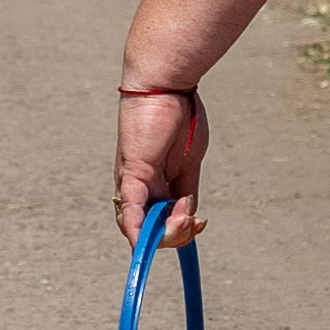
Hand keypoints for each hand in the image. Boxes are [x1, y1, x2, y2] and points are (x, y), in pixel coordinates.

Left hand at [116, 89, 210, 238]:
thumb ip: (185, 193)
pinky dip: (136, 229)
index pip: (156, 222)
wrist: (168, 86)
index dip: (177, 232)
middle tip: (194, 223)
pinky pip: (129, 207)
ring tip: (185, 221)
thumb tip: (187, 219)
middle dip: (174, 236)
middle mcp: (138, 187)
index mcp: (153, 185)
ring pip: (138, 225)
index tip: (199, 225)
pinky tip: (142, 243)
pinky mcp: (130, 172)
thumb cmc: (179, 118)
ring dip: (164, 234)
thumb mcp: (189, 164)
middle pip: (147, 229)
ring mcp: (131, 181)